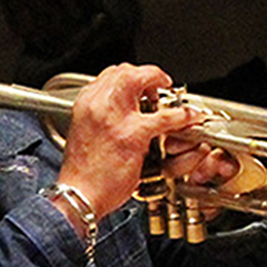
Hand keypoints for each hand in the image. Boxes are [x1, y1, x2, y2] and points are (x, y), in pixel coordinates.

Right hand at [56, 63, 212, 217]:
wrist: (78, 195)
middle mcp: (97, 104)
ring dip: (160, 85)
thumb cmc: (82, 174)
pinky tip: (189, 118)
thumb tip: (120, 113)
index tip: (141, 86)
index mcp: (85, 104)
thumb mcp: (85, 135)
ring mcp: (115, 117)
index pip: (111, 74)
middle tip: (159, 86)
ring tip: (170, 98)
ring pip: (143, 81)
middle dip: (147, 75)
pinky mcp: (132, 135)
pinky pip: (164, 117)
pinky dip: (182, 116)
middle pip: (126, 71)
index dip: (131, 77)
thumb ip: (101, 119)